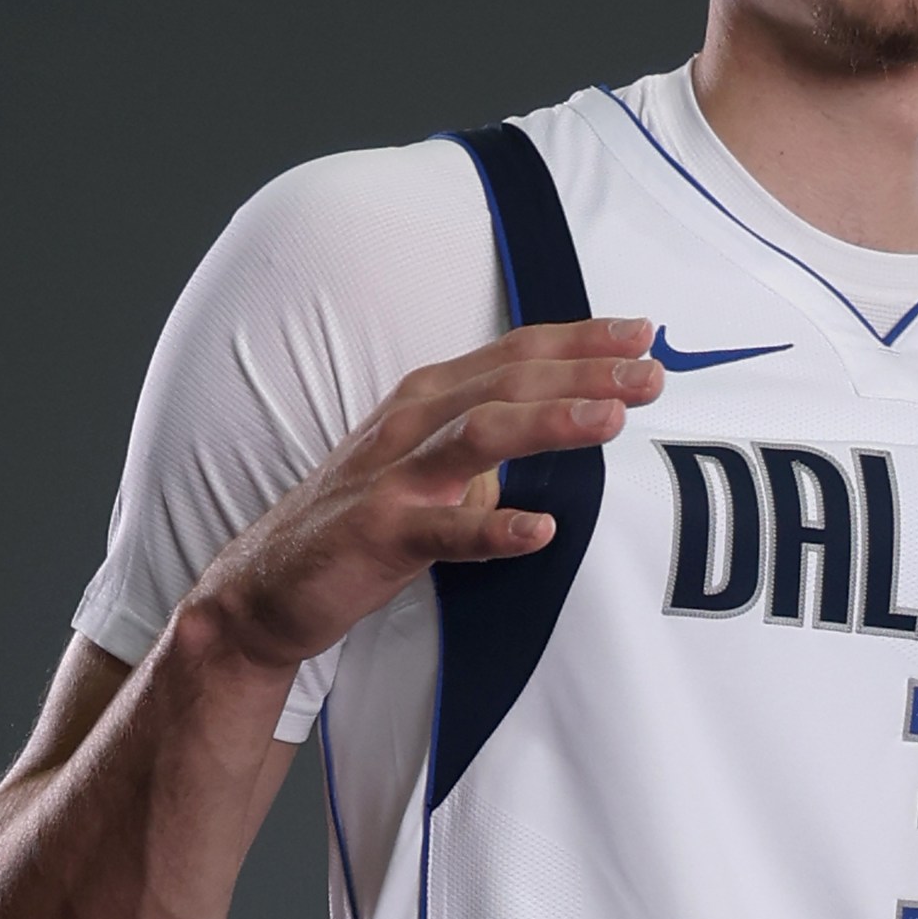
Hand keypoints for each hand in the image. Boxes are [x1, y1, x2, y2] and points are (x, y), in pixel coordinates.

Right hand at [182, 317, 664, 672]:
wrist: (265, 585)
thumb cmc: (365, 517)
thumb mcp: (433, 462)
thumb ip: (494, 441)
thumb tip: (580, 424)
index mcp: (429, 397)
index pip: (516, 352)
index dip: (581, 338)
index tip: (645, 332)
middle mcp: (412, 422)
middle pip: (509, 381)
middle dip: (586, 371)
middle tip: (652, 374)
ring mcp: (393, 476)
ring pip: (478, 434)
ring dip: (549, 422)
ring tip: (612, 421)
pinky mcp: (377, 534)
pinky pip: (441, 531)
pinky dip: (491, 527)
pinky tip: (541, 530)